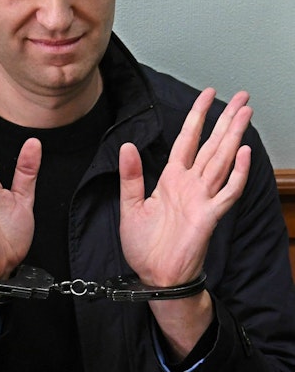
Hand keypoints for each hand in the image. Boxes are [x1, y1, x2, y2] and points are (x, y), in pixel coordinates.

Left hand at [119, 88, 252, 286]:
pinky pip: (227, 191)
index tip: (208, 95)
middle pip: (212, 145)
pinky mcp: (209, 216)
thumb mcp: (130, 205)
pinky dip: (236, 173)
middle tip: (242, 96)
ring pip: (222, 160)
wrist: (155, 276)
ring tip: (245, 113)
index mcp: (171, 179)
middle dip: (226, 119)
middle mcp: (190, 185)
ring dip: (234, 137)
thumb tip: (127, 146)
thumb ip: (131, 175)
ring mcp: (202, 199)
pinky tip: (243, 153)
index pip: (187, 140)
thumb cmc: (144, 245)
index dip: (197, 117)